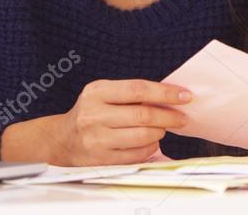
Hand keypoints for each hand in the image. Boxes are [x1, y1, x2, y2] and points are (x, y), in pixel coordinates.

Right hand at [0, 79, 191, 165]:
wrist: (62, 139)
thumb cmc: (91, 113)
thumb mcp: (103, 94)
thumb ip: (131, 94)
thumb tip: (170, 96)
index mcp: (96, 92)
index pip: (138, 89)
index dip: (165, 92)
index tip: (185, 95)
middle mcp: (94, 115)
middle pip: (143, 115)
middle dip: (169, 116)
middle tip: (182, 117)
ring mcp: (96, 139)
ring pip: (142, 136)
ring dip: (160, 132)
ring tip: (163, 128)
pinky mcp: (101, 159)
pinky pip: (136, 154)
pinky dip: (150, 148)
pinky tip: (151, 142)